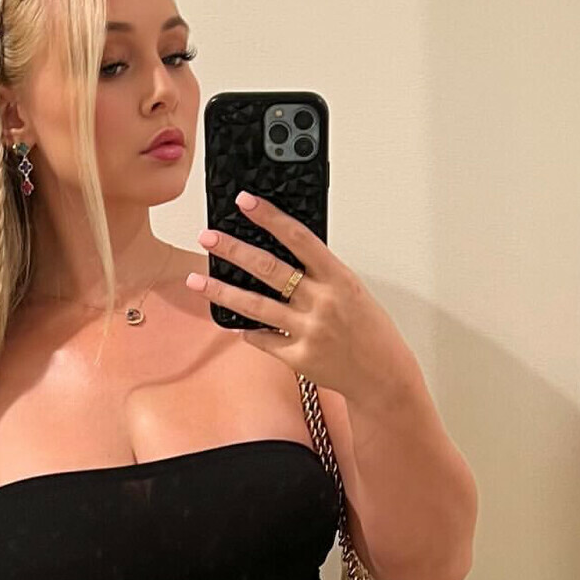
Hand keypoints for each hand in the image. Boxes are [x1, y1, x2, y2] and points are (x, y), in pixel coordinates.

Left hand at [187, 189, 415, 402]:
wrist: (383, 376)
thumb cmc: (370, 330)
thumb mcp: (352, 291)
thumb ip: (322, 274)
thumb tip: (285, 253)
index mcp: (339, 278)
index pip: (299, 238)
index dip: (270, 218)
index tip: (246, 203)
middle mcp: (323, 302)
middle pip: (268, 269)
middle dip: (233, 251)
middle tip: (208, 238)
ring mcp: (308, 331)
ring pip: (254, 306)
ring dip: (221, 291)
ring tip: (197, 280)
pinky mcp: (298, 357)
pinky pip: (262, 339)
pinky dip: (247, 331)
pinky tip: (236, 324)